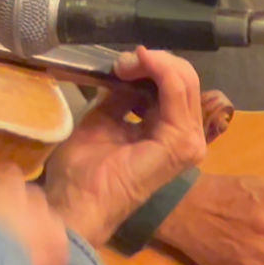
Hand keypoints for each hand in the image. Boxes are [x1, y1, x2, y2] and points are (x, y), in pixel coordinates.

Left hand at [43, 47, 207, 247]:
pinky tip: (135, 64)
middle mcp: (188, 139)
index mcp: (171, 136)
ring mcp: (188, 142)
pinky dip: (158, 70)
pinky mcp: (179, 142)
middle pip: (185, 80)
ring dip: (154, 64)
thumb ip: (122, 98)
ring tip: (123, 66)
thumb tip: (126, 73)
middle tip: (121, 62)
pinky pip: (176, 91)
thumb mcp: (103, 120)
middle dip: (154, 61)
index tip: (121, 63)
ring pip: (184, 81)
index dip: (152, 66)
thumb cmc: (83, 172)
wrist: (75, 203)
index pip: (176, 87)